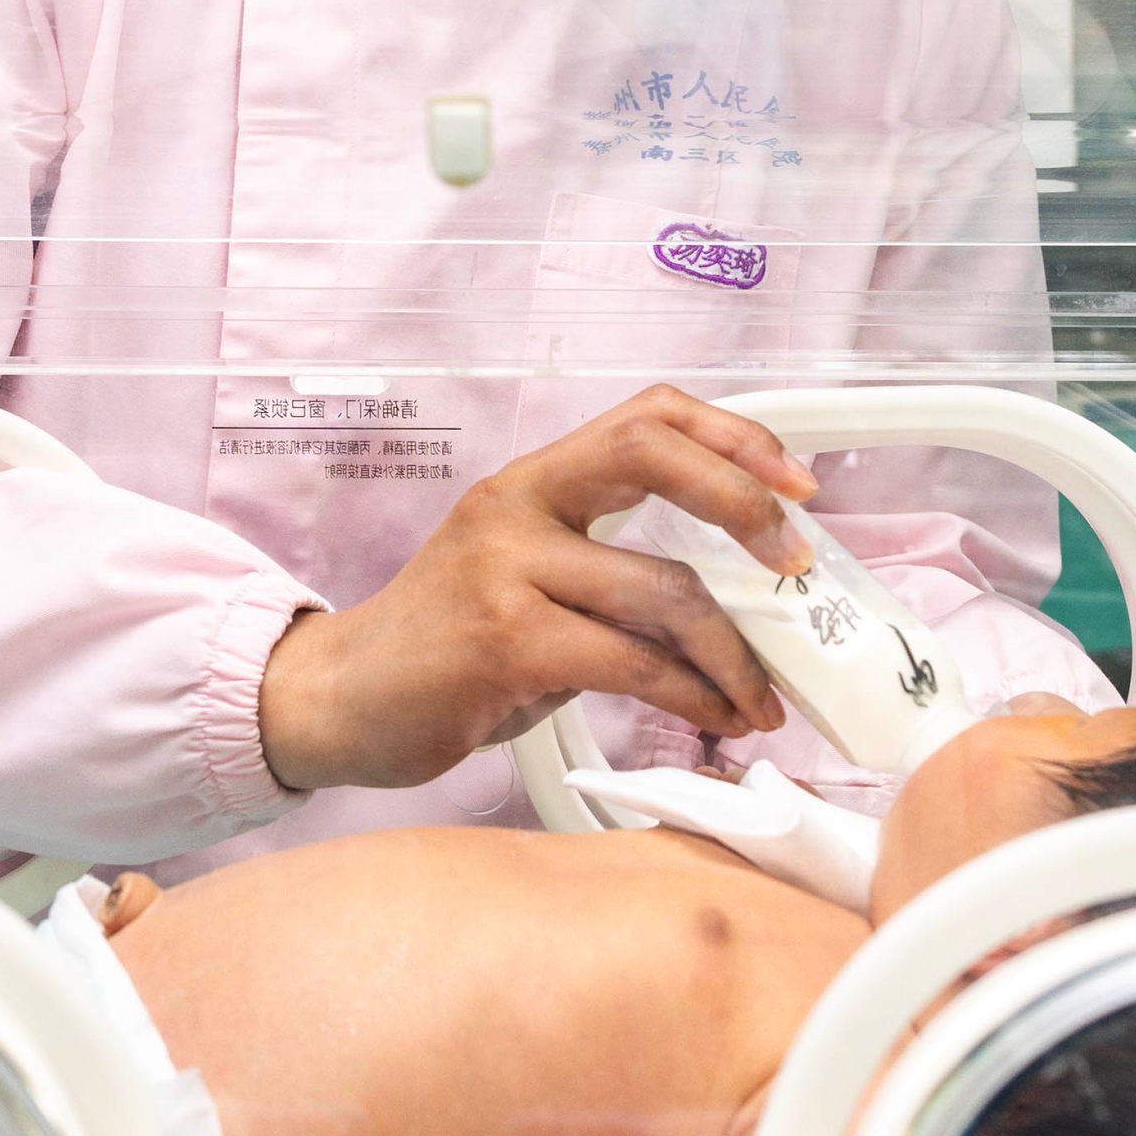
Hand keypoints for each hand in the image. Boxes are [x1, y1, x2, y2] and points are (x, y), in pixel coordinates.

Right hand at [255, 385, 815, 796]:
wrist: (338, 702)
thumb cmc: (443, 650)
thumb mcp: (523, 581)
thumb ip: (610, 571)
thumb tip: (733, 601)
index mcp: (529, 483)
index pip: (646, 416)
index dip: (732, 435)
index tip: (796, 482)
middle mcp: (516, 508)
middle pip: (655, 456)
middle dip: (746, 505)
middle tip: (797, 568)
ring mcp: (506, 571)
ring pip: (663, 590)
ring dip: (734, 653)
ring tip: (761, 698)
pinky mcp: (506, 644)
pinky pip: (633, 664)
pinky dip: (692, 697)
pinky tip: (713, 719)